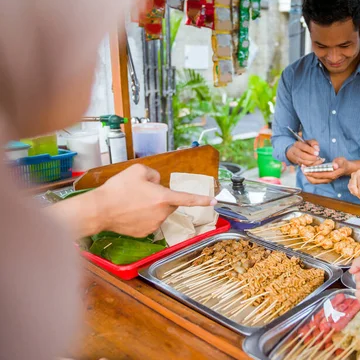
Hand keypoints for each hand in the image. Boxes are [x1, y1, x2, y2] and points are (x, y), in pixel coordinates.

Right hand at [54, 164, 216, 237]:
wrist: (99, 210)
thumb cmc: (118, 189)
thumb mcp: (138, 171)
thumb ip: (154, 174)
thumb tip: (157, 182)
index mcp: (163, 198)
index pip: (187, 199)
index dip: (202, 199)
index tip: (214, 201)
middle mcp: (162, 213)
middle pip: (169, 204)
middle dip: (161, 198)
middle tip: (141, 193)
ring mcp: (154, 225)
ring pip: (158, 214)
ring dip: (151, 208)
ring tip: (131, 202)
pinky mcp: (144, 233)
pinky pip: (149, 223)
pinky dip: (142, 218)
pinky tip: (129, 212)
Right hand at [286, 139, 322, 166]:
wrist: (297, 151)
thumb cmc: (305, 145)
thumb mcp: (309, 142)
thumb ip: (314, 143)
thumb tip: (317, 149)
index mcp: (297, 144)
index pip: (304, 147)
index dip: (311, 150)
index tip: (317, 153)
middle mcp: (294, 151)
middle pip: (303, 156)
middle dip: (311, 157)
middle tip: (317, 157)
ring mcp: (295, 158)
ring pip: (304, 162)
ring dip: (312, 162)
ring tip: (318, 159)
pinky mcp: (298, 164)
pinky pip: (305, 166)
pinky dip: (312, 165)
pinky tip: (317, 162)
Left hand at [302, 157, 349, 184]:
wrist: (345, 168)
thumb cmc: (343, 164)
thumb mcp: (342, 161)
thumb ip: (338, 163)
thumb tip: (334, 165)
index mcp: (331, 175)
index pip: (319, 175)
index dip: (312, 173)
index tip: (305, 169)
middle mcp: (327, 179)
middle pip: (314, 180)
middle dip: (307, 175)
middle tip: (302, 168)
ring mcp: (325, 180)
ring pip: (313, 181)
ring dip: (307, 175)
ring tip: (303, 168)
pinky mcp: (323, 179)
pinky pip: (315, 179)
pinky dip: (310, 175)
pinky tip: (307, 169)